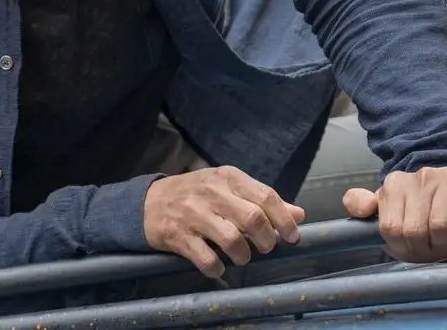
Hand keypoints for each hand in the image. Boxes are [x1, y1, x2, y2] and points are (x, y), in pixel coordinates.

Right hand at [143, 166, 305, 277]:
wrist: (147, 202)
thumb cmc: (195, 194)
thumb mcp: (227, 188)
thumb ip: (261, 200)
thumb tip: (299, 214)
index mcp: (227, 177)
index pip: (266, 196)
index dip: (284, 220)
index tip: (292, 237)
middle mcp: (211, 192)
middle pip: (253, 218)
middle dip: (266, 240)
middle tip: (264, 248)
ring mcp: (193, 214)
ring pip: (232, 239)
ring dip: (243, 256)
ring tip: (241, 257)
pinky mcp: (178, 235)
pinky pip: (206, 258)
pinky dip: (217, 268)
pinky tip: (217, 266)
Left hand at [343, 166, 446, 262]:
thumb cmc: (419, 208)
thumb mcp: (388, 208)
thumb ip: (362, 206)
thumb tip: (357, 207)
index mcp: (394, 184)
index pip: (391, 228)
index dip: (402, 247)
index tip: (410, 248)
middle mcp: (418, 176)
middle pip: (415, 230)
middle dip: (424, 248)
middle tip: (431, 249)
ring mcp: (445, 176)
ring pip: (440, 225)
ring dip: (445, 243)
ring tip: (445, 241)